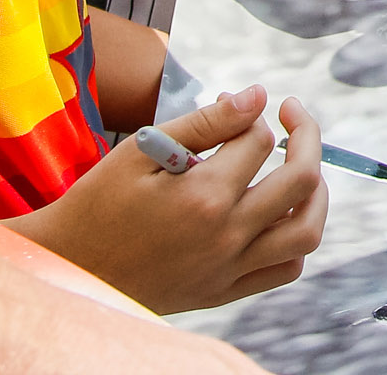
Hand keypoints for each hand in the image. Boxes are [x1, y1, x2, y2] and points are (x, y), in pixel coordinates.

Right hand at [8, 85, 327, 313]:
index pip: (259, 141)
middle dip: (307, 136)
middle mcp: (225, 235)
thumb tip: (257, 95)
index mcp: (202, 196)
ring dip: (316, 192)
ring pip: (306, 231)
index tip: (235, 107)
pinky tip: (283, 213)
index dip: (252, 115)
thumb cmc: (97, 205)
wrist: (69, 268)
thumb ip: (205, 123)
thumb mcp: (140, 151)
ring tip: (303, 165)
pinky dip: (297, 239)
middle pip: (301, 179)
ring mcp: (228, 268)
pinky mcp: (223, 291)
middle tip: (294, 114)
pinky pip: (285, 269)